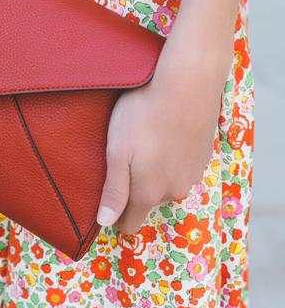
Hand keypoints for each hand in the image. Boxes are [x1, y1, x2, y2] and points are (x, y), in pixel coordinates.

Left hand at [96, 0, 250, 233]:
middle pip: (147, 204)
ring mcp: (193, 174)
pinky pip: (181, 168)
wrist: (186, 82)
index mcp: (149, 193)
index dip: (114, 217)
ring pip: (166, 185)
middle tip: (121, 158)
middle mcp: (174, 191)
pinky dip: (171, 158)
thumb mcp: (117, 152)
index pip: (130, 224)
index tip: (103, 200)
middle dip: (133, 190)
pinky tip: (163, 134)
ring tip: (142, 142)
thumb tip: (105, 223)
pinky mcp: (203, 156)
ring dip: (154, 172)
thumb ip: (114, 191)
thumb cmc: (142, 114)